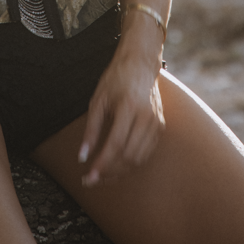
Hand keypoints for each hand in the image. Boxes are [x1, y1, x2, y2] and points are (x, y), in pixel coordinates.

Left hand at [78, 42, 164, 187]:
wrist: (140, 63)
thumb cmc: (116, 78)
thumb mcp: (98, 100)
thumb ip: (91, 130)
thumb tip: (82, 157)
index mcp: (128, 107)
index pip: (115, 145)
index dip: (102, 164)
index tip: (89, 177)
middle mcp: (146, 117)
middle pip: (129, 157)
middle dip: (110, 172)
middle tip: (92, 180)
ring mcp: (156, 123)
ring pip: (139, 159)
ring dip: (120, 172)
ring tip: (103, 174)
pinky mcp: (160, 127)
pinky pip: (146, 153)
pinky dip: (131, 163)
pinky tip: (117, 164)